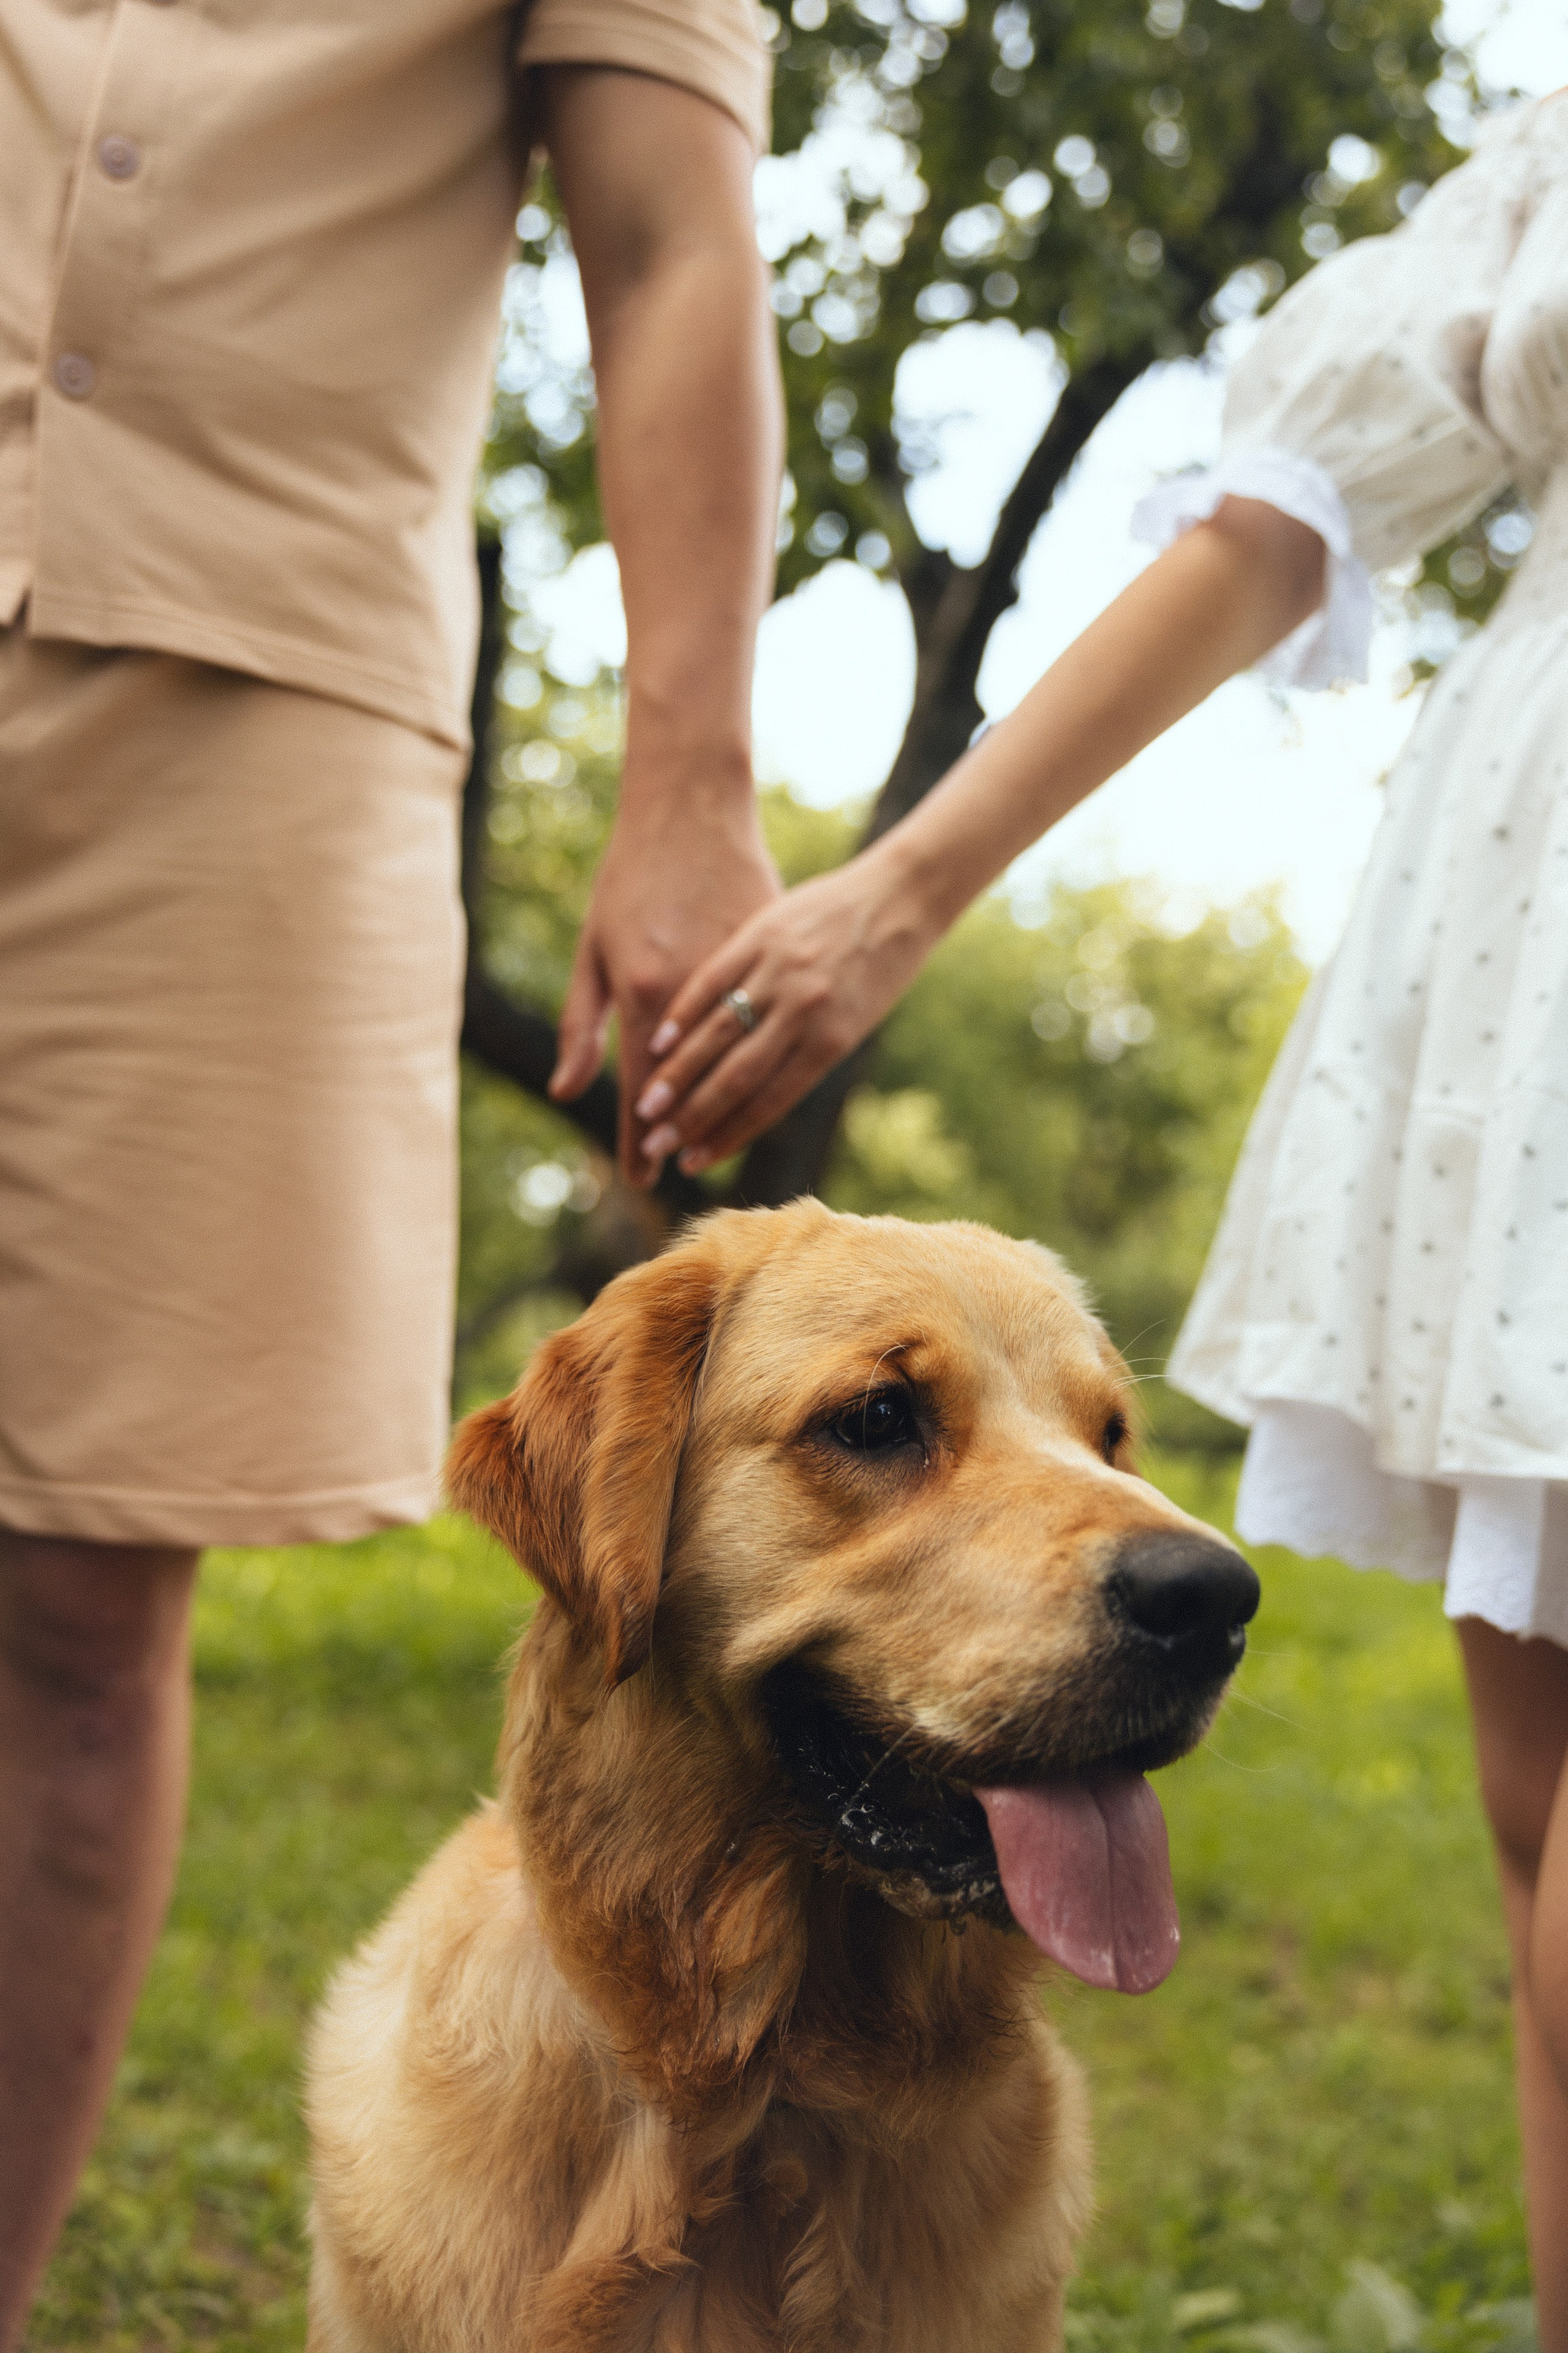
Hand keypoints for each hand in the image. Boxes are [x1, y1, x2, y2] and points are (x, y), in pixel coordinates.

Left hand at [548, 780, 781, 1185]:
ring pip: (738, 1068)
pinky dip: (757, 1067)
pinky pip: (768, 1030)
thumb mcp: (593, 950)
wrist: (692, 811)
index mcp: (645, 992)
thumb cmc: (630, 879)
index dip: (637, 1139)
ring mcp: (744, 978)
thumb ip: (581, 1024)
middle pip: (690, 1090)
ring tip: (707, 1148)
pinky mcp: (775, 962)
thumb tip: (565, 1091)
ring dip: (723, 1115)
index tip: (636, 1179)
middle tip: (669, 1173)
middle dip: (678, 1138)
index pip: (640, 1087)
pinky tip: (748, 1094)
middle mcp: (695, 995)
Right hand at [632, 845, 940, 1174]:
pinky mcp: (761, 935)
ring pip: (718, 1033)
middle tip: (655, 1148)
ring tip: (647, 1107)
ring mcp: (780, 971)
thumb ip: (806, 1057)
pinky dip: (683, 1015)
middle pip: (736, 1076)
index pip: (769, 1102)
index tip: (694, 1161)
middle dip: (691, 1117)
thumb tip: (755, 1101)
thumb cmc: (881, 969)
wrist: (901, 896)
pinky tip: (658, 1042)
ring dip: (678, 1074)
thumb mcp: (854, 1023)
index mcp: (832, 1042)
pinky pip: (712, 980)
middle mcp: (804, 1011)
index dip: (727, 1135)